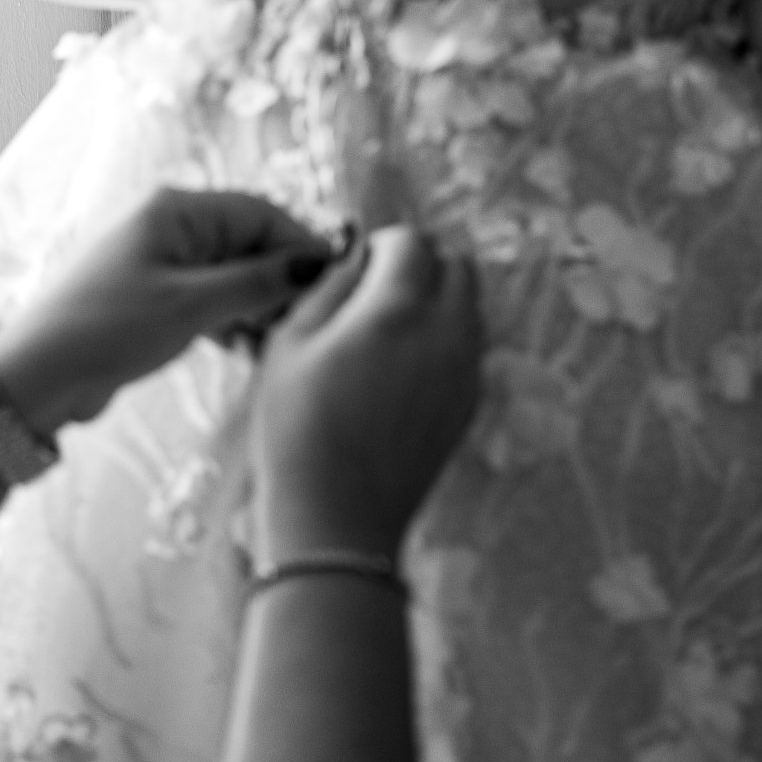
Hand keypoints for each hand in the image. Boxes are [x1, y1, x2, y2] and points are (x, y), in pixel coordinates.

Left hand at [0, 188, 336, 437]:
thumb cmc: (109, 327)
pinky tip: (248, 349)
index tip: (333, 281)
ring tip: (279, 340)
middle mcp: (169, 226)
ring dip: (257, 304)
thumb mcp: (191, 305)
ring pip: (230, 274)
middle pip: (247, 242)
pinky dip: (232, 319)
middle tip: (306, 319)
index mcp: (176, 209)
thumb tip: (318, 265)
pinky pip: (208, 298)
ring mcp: (159, 263)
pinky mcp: (152, 299)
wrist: (33, 377)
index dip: (300, 245)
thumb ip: (258, 283)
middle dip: (280, 278)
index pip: (259, 213)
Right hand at [252, 227, 482, 565]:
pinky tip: (404, 369)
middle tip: (380, 291)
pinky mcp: (470, 404)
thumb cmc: (298, 430)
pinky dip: (447, 339)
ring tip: (391, 332)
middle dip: (422, 264)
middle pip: (457, 264)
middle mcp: (446, 331)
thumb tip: (358, 258)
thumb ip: (331, 285)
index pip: (413, 241)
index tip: (360, 268)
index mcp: (399, 307)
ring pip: (470, 305)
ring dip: (439, 299)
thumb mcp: (291, 341)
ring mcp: (466, 370)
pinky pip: (470, 348)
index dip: (383, 246)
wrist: (336, 520)